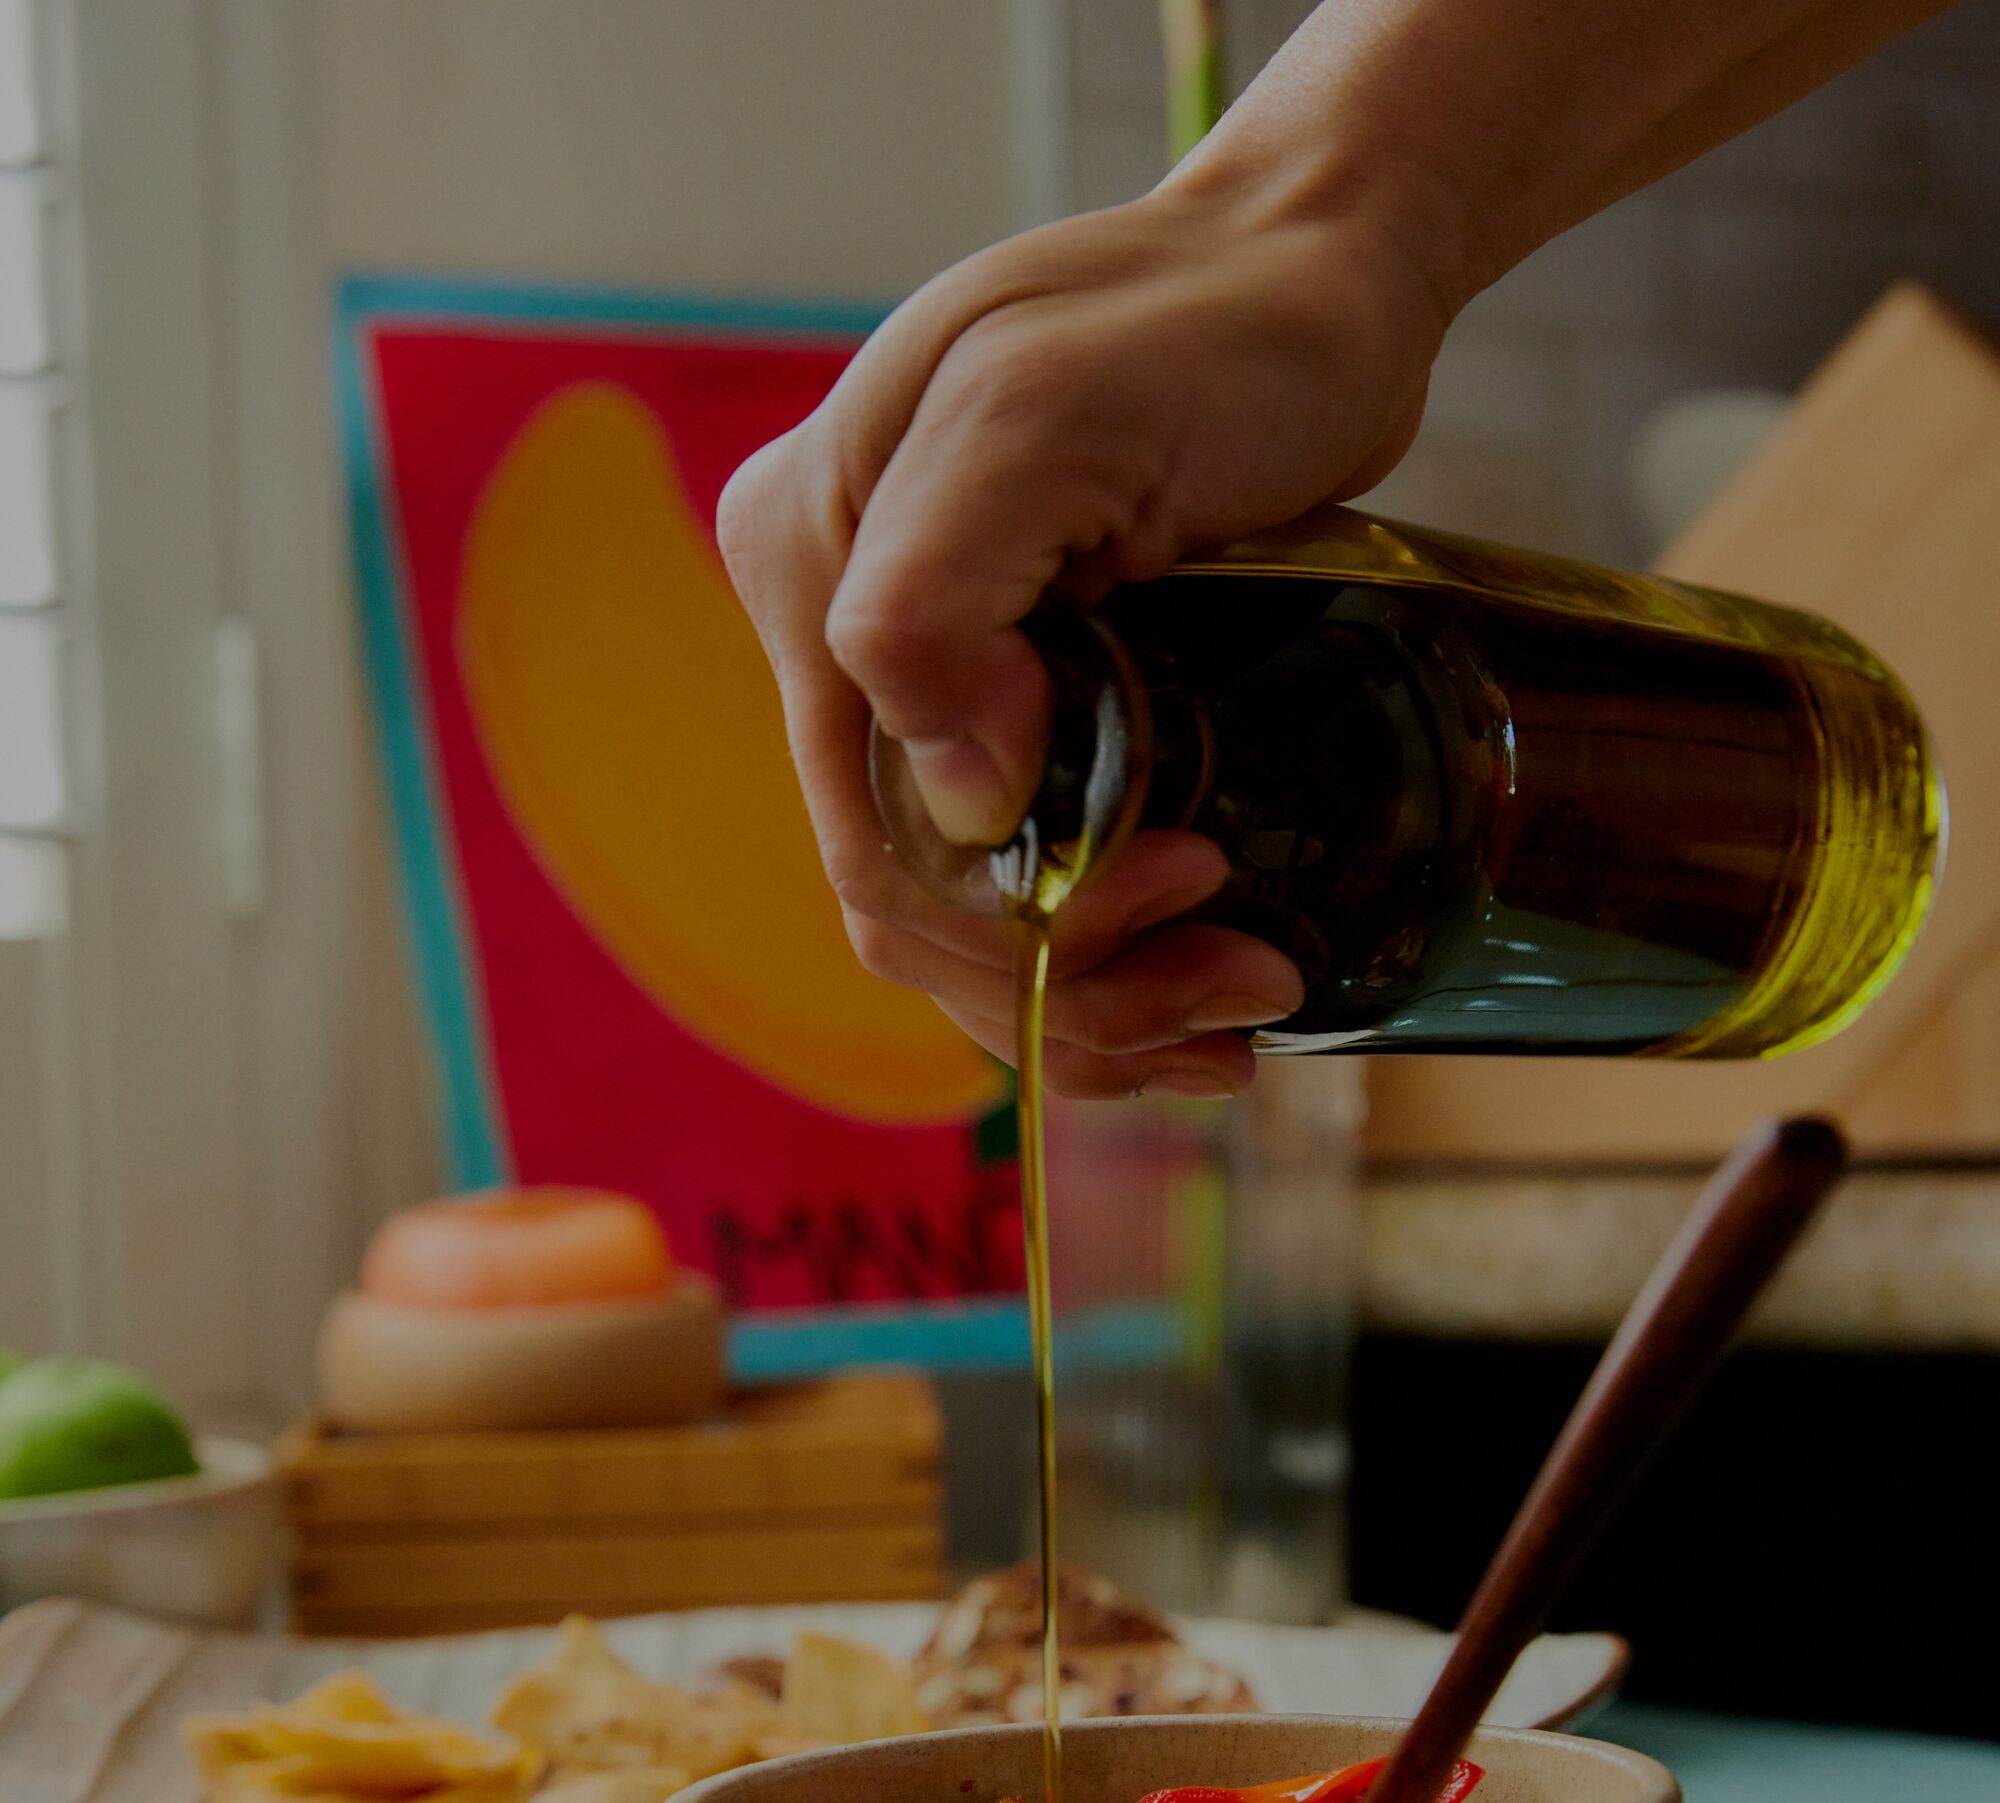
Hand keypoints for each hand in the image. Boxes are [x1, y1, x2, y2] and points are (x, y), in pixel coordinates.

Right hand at [719, 167, 1448, 1097]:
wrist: (1318, 276)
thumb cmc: (1209, 324)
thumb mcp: (1046, 415)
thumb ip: (935, 593)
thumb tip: (951, 798)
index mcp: (807, 569)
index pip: (875, 846)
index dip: (1025, 926)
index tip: (1198, 878)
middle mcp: (844, 644)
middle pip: (923, 915)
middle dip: (1080, 988)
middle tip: (1247, 986)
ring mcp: (933, 692)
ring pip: (972, 935)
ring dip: (1105, 1010)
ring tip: (1247, 1011)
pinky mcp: (1024, 721)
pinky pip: (1026, 899)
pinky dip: (1111, 977)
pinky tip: (1203, 1014)